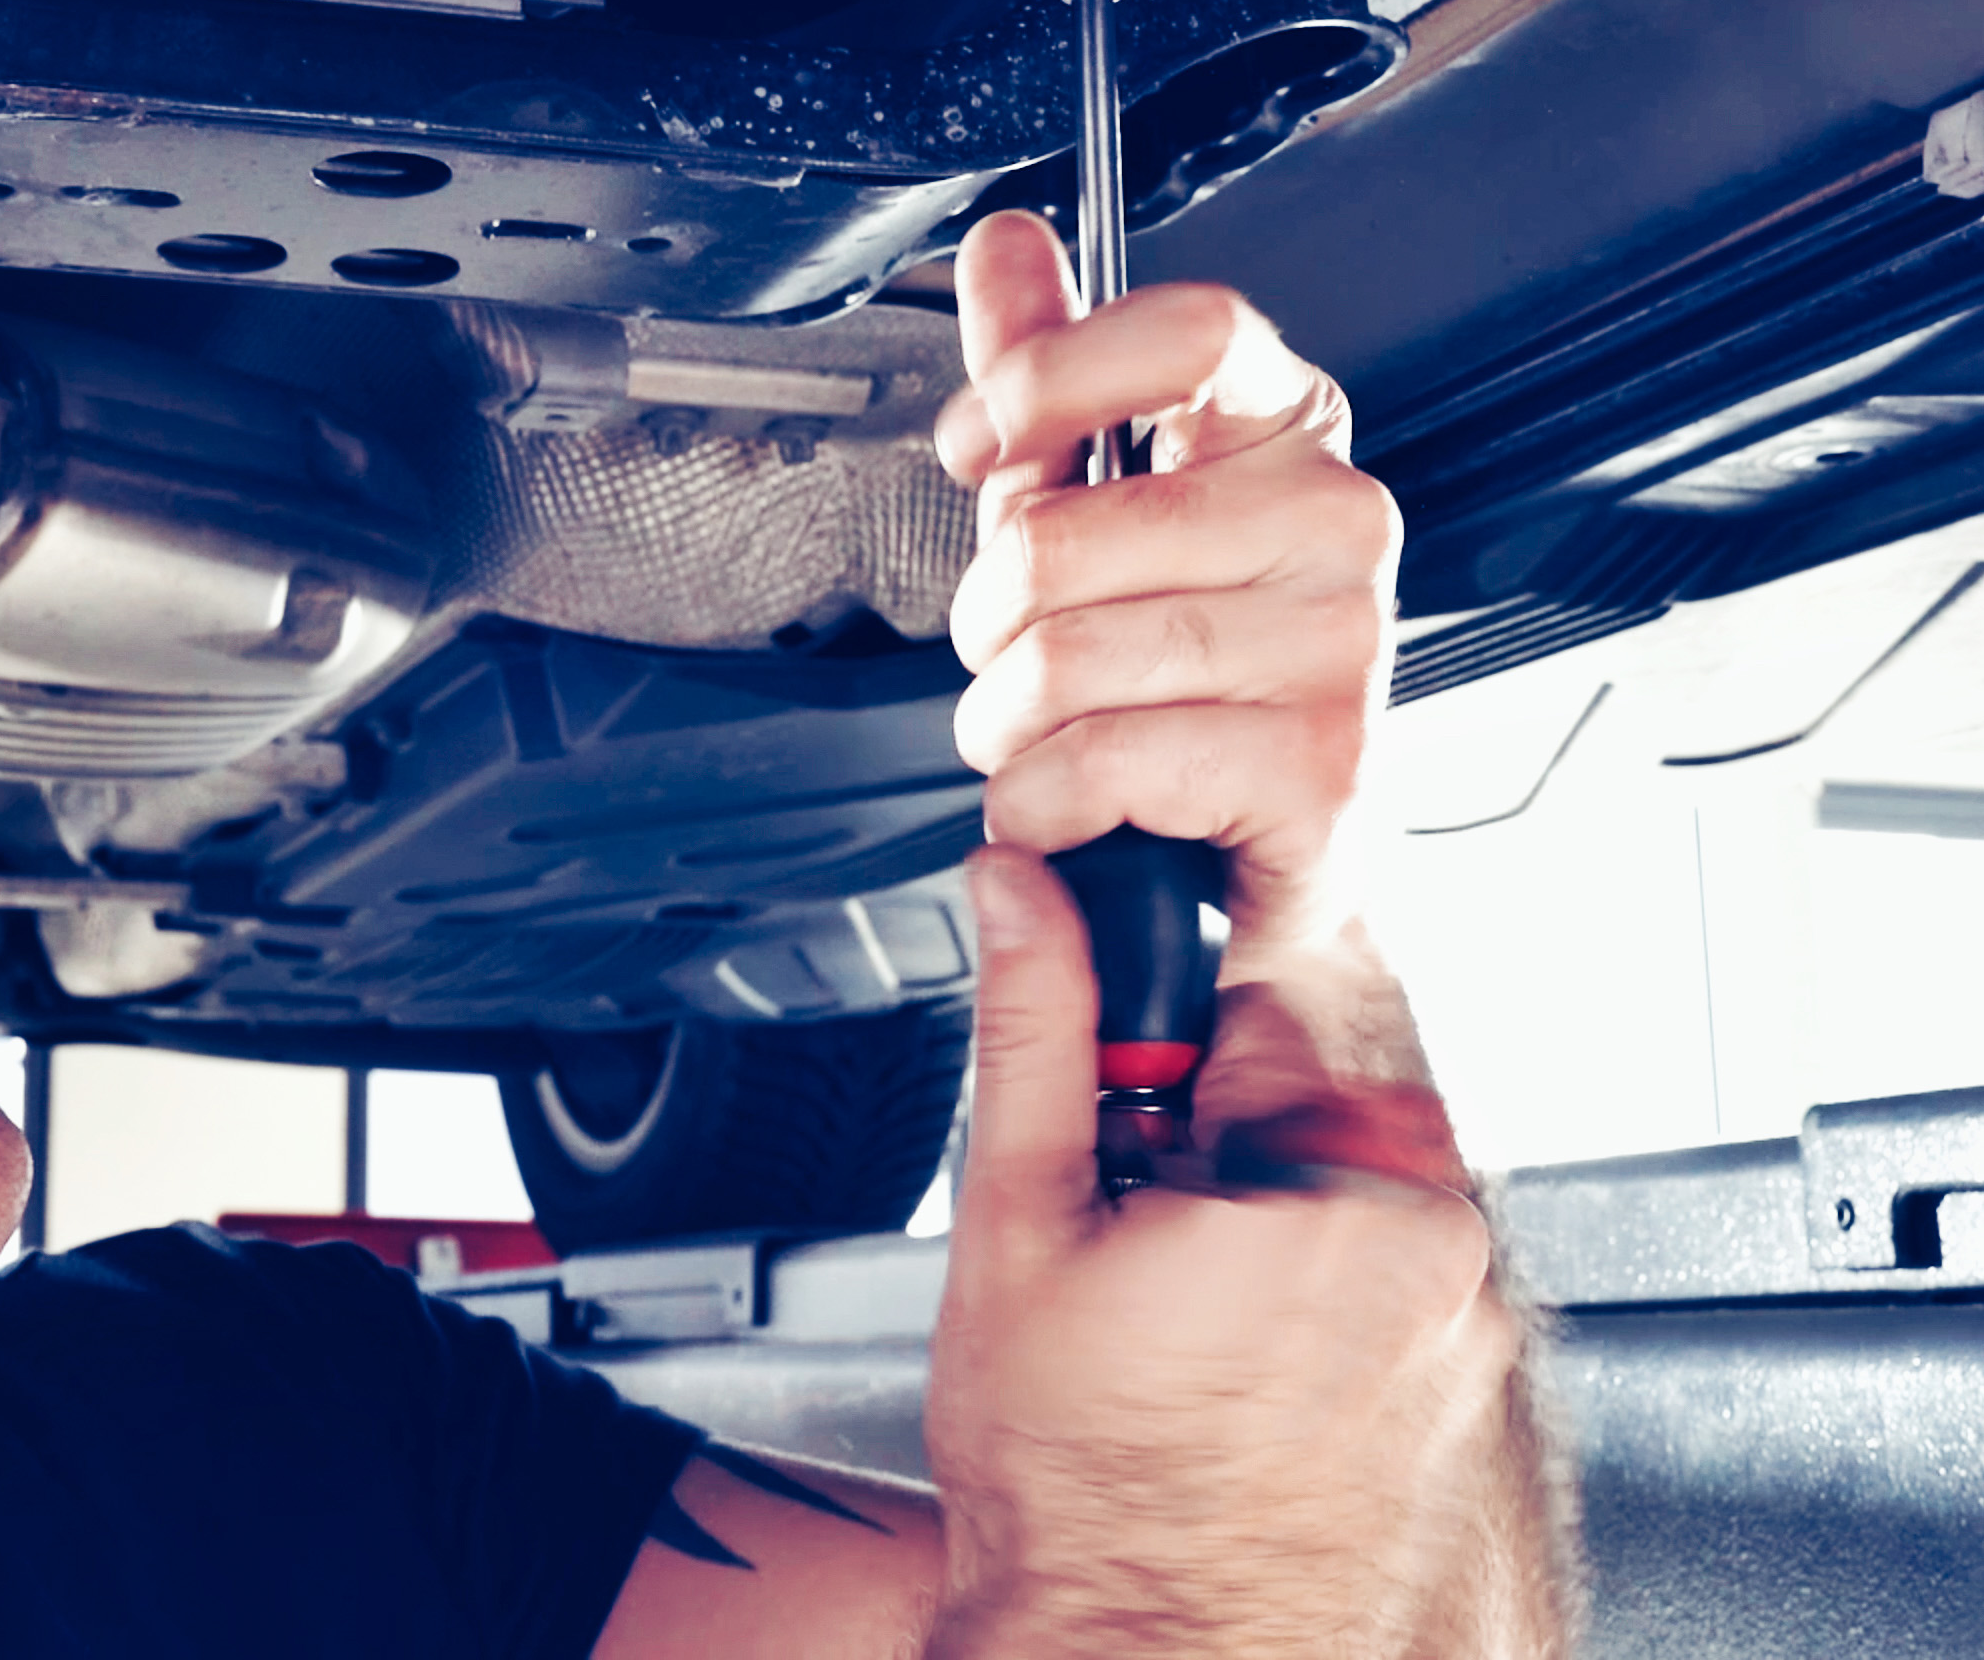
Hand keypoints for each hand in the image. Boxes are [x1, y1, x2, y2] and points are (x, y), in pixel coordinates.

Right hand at [923, 847, 1521, 1659]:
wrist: (1141, 1647)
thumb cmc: (1078, 1483)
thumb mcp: (1016, 1225)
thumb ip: (1035, 1031)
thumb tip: (1025, 896)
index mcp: (1333, 1182)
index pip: (1248, 1021)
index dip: (1149, 1083)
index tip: (1110, 1156)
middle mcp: (1433, 1249)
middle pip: (1302, 1110)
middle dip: (1208, 1158)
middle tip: (1126, 1261)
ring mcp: (1462, 1330)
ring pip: (1339, 1202)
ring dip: (1258, 1239)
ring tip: (1173, 1336)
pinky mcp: (1464, 1391)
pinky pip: (1379, 1291)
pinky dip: (1308, 1314)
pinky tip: (1226, 1382)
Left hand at [933, 210, 1396, 969]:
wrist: (1263, 862)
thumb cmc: (1178, 679)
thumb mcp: (1090, 509)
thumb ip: (1044, 375)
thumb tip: (1005, 244)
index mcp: (1284, 433)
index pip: (1190, 330)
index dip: (1047, 378)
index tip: (979, 443)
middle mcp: (1334, 522)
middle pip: (1058, 537)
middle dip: (988, 627)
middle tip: (1027, 665)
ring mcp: (1340, 644)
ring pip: (1061, 658)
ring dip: (1007, 727)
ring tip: (1054, 742)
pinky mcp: (1320, 766)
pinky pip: (1098, 759)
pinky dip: (1044, 802)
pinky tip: (1084, 806)